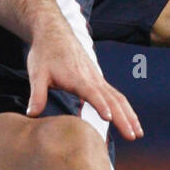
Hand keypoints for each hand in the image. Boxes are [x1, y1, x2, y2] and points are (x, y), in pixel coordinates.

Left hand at [26, 18, 142, 140]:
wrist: (53, 33)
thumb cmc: (44, 54)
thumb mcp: (36, 74)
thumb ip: (36, 95)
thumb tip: (31, 114)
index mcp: (77, 77)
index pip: (92, 93)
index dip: (100, 105)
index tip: (109, 118)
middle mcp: (92, 78)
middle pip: (112, 99)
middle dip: (124, 118)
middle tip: (133, 136)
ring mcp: (97, 78)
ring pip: (118, 98)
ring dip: (129, 115)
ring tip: (138, 133)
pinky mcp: (98, 79)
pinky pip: (115, 95)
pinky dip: (125, 108)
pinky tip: (131, 120)